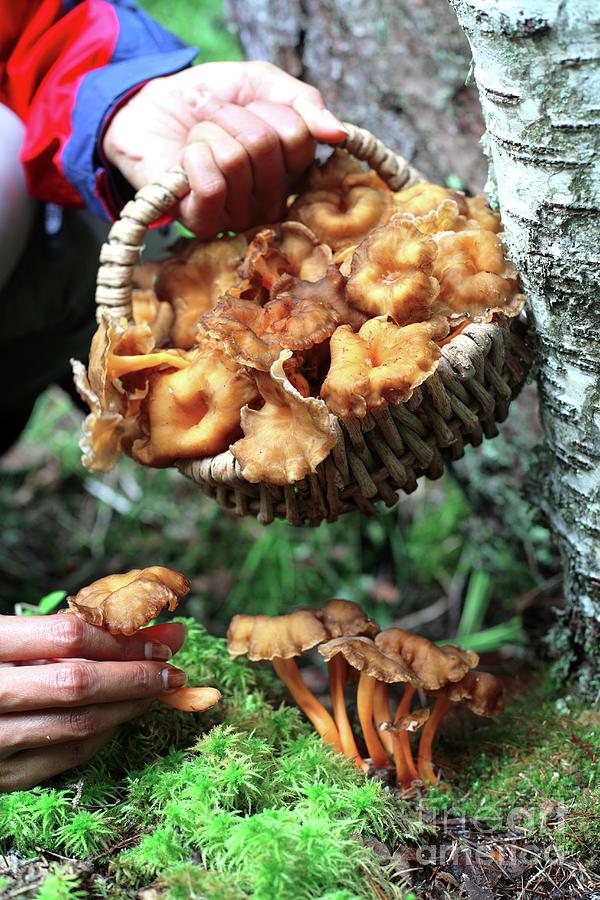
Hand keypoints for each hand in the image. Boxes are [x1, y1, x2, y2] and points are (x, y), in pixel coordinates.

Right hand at [0, 614, 186, 791]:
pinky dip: (102, 736)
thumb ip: (56, 631)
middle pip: (78, 683)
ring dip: (128, 707)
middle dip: (136, 675)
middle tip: (173, 668)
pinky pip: (63, 758)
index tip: (162, 636)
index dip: (121, 636)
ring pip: (77, 725)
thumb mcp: (3, 635)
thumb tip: (134, 625)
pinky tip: (121, 716)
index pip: (68, 637)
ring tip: (157, 691)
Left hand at [102, 60, 347, 236]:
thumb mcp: (260, 84)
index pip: (301, 138)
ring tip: (197, 137)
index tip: (246, 104)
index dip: (269, 109)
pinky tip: (186, 158)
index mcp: (291, 171)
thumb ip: (302, 101)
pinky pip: (213, 185)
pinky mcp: (205, 223)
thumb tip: (338, 133)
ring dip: (207, 132)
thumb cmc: (209, 99)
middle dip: (232, 116)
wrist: (149, 105)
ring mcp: (239, 217)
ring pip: (235, 161)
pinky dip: (194, 155)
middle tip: (212, 116)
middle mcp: (270, 201)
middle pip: (267, 147)